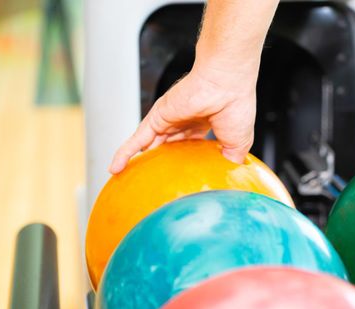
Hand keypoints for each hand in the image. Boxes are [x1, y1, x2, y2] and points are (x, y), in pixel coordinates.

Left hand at [109, 64, 256, 173]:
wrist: (225, 84)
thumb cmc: (236, 106)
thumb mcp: (238, 143)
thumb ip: (231, 160)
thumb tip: (229, 175)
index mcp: (204, 124)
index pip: (190, 145)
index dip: (186, 159)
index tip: (184, 174)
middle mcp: (184, 120)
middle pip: (168, 145)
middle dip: (162, 160)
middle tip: (155, 178)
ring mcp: (169, 120)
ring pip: (150, 144)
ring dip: (139, 159)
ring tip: (129, 177)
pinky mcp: (156, 119)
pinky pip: (137, 139)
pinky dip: (125, 153)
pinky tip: (115, 168)